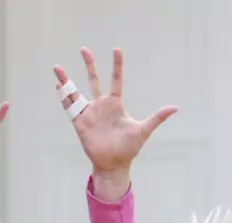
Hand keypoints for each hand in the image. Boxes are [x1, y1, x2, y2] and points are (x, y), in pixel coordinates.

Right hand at [53, 48, 177, 175]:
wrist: (114, 164)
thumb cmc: (129, 149)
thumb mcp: (143, 131)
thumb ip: (157, 118)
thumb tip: (175, 108)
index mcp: (115, 104)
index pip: (116, 80)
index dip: (117, 65)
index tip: (117, 49)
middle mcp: (100, 105)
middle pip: (93, 80)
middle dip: (89, 64)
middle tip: (84, 49)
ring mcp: (89, 114)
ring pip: (76, 92)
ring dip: (66, 80)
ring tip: (56, 67)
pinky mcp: (80, 124)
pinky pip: (70, 108)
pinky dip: (63, 97)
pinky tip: (57, 87)